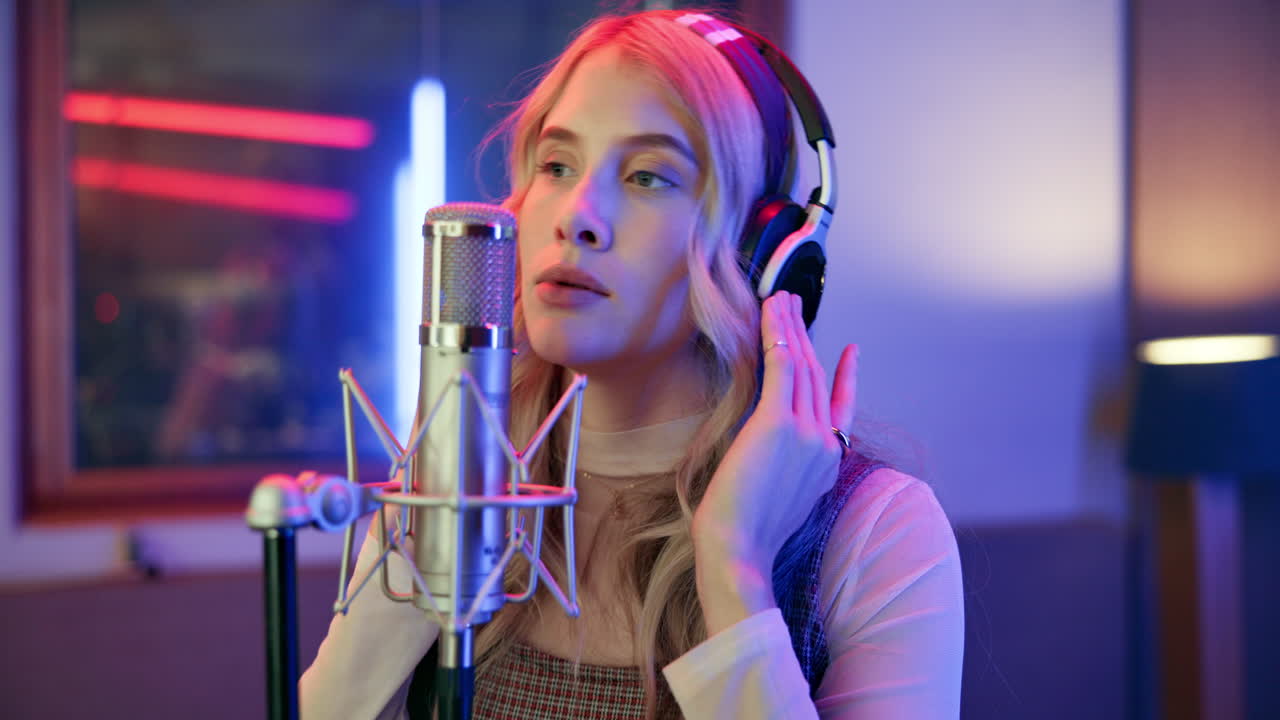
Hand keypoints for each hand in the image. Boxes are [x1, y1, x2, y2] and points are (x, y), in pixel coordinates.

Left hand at [691, 291, 857, 633]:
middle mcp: (824, 444)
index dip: (846, 377)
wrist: (739, 551)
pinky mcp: (779, 422)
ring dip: (790, 326)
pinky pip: (783, 364)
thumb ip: (782, 470)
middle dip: (805, 336)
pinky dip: (779, 332)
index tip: (849, 352)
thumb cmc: (743, 537)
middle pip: (818, 376)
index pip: (842, 410)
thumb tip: (764, 452)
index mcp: (826, 465)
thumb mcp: (777, 501)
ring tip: (781, 298)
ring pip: (801, 364)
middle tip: (794, 305)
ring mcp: (806, 432)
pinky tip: (773, 311)